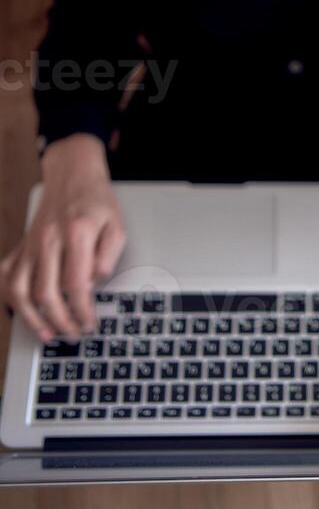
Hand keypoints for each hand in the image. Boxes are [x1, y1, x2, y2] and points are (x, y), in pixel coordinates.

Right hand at [0, 134, 125, 340]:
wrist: (72, 174)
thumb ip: (110, 254)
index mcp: (77, 233)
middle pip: (46, 293)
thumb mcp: (117, 224)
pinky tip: (23, 311)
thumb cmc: (97, 201)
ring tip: (47, 333)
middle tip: (73, 333)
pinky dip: (10, 296)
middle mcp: (49, 239)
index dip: (82, 310)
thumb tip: (97, 280)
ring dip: (31, 317)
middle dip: (60, 321)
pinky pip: (7, 275)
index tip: (89, 323)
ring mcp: (31, 243)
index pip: (76, 283)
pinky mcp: (22, 245)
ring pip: (19, 289)